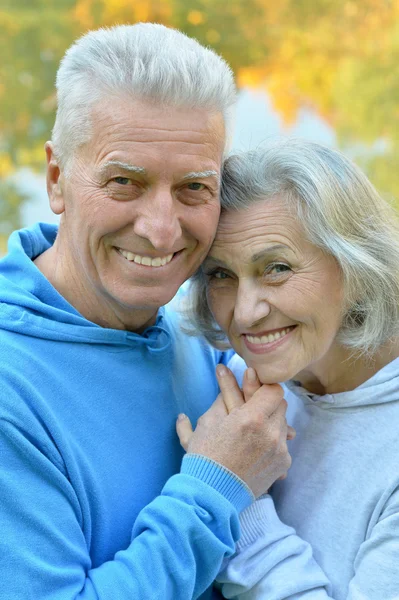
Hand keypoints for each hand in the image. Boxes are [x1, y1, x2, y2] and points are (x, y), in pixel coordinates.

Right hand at [176, 365, 293, 497]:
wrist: (212, 494)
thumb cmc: (205, 456)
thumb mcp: (207, 421)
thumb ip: (221, 395)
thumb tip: (223, 371)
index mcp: (252, 417)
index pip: (274, 390)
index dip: (264, 388)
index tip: (254, 392)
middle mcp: (271, 432)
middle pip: (281, 405)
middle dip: (267, 405)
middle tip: (252, 410)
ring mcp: (280, 450)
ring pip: (283, 425)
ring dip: (271, 424)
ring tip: (253, 432)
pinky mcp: (283, 465)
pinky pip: (283, 445)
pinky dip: (272, 443)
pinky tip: (257, 449)